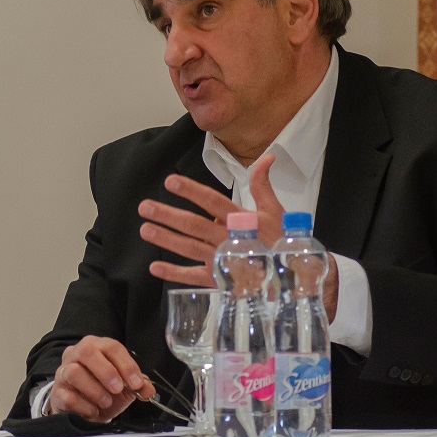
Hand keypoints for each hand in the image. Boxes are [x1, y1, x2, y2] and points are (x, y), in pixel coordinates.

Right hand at [46, 336, 155, 421]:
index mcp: (96, 347)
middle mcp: (76, 355)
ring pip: (74, 372)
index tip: (136, 383)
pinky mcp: (56, 393)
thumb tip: (147, 389)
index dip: (126, 364)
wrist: (82, 410)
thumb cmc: (103, 391)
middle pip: (87, 351)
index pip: (111, 346)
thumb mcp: (124, 387)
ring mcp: (63, 372)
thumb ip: (137, 385)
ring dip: (95, 389)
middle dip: (106, 371)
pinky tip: (93, 411)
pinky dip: (85, 406)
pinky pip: (68, 396)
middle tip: (117, 388)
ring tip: (106, 401)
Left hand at [139, 156, 283, 284]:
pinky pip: (193, 277)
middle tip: (145, 207)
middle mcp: (228, 239)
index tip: (170, 181)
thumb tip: (267, 157)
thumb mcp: (275, 210)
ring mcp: (222, 260)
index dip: (191, 191)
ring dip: (166, 239)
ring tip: (145, 229)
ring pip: (190, 248)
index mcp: (242, 220)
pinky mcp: (218, 279)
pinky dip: (174, 273)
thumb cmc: (280, 241)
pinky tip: (154, 267)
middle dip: (168, 215)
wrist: (290, 278)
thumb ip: (262, 184)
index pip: (212, 201)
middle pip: (194, 225)